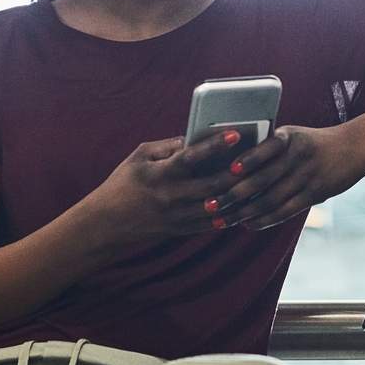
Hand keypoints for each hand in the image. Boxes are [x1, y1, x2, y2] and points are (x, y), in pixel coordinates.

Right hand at [88, 129, 248, 244]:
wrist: (106, 223)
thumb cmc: (123, 183)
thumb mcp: (140, 156)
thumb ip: (169, 146)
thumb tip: (197, 137)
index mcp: (160, 173)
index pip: (192, 156)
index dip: (214, 145)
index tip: (234, 134)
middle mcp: (170, 196)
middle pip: (213, 186)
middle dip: (236, 174)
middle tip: (257, 161)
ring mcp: (177, 216)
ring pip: (217, 208)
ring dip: (238, 197)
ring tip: (258, 183)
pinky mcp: (180, 230)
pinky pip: (211, 224)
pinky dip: (229, 216)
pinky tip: (244, 205)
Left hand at [217, 124, 364, 230]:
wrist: (354, 147)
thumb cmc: (313, 142)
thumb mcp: (293, 135)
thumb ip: (269, 148)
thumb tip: (232, 165)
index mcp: (289, 137)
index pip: (266, 149)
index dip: (248, 161)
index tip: (229, 171)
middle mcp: (298, 157)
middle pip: (263, 179)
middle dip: (235, 195)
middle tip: (213, 205)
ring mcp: (307, 177)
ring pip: (272, 199)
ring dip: (246, 212)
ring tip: (225, 220)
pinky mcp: (315, 194)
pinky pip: (286, 211)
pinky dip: (265, 220)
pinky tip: (249, 224)